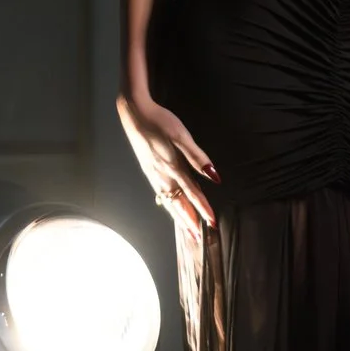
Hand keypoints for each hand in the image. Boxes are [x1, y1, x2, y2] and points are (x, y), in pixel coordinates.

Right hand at [116, 90, 217, 232]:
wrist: (134, 112)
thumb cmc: (160, 121)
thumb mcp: (181, 135)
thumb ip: (197, 157)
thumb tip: (214, 176)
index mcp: (172, 167)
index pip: (192, 194)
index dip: (203, 209)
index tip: (212, 224)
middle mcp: (162, 174)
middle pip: (178, 203)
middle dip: (189, 221)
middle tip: (197, 239)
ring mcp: (153, 173)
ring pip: (167, 200)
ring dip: (178, 215)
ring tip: (186, 229)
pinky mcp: (148, 168)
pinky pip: (160, 192)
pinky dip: (167, 204)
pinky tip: (168, 205)